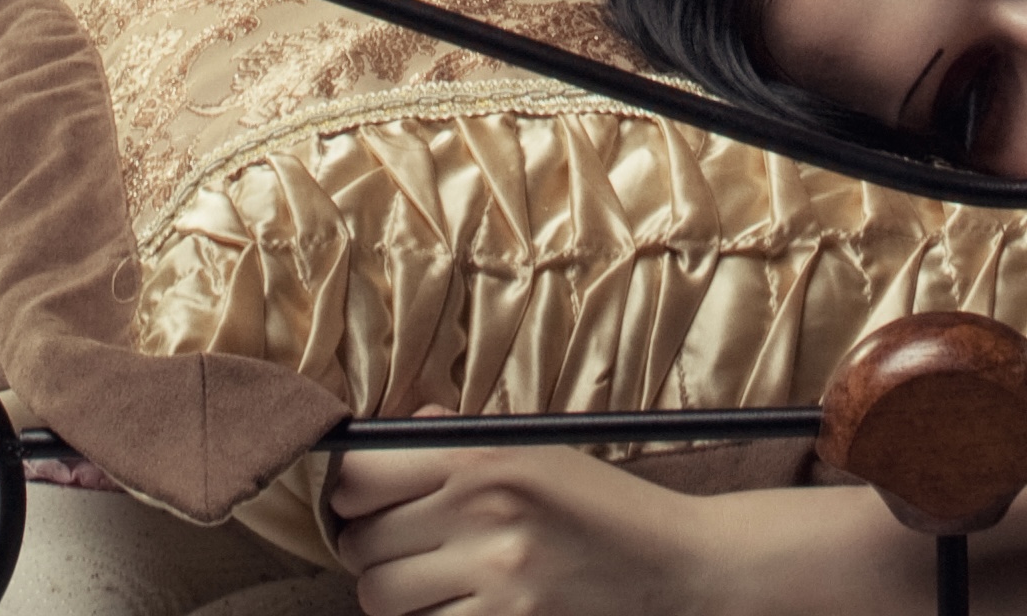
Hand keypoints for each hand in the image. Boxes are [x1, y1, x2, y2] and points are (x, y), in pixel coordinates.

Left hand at [330, 440, 766, 615]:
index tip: (366, 502)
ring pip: (381, 598)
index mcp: (485, 453)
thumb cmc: (599, 505)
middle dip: (370, 549)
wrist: (675, 567)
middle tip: (404, 548)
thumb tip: (394, 429)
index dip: (351, 494)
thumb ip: (458, 437)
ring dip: (395, 595)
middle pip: (361, 543)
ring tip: (434, 583)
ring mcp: (496, 578)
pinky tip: (465, 608)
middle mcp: (483, 510)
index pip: (361, 475)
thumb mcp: (535, 448)